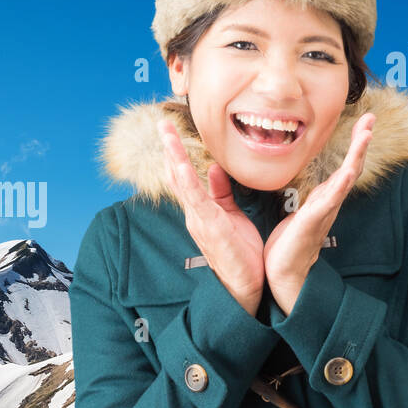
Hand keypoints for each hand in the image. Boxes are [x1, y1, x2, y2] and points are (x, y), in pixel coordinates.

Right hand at [159, 118, 264, 316]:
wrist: (244, 285)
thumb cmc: (240, 254)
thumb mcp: (232, 215)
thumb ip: (221, 192)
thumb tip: (213, 168)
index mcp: (201, 209)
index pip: (185, 175)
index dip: (177, 153)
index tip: (173, 130)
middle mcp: (194, 212)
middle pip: (176, 174)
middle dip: (169, 147)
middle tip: (162, 122)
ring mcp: (198, 218)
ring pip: (181, 181)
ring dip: (172, 155)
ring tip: (166, 132)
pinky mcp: (207, 225)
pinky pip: (194, 198)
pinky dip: (185, 179)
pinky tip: (178, 163)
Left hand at [264, 113, 375, 315]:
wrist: (284, 274)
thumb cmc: (287, 245)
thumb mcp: (293, 212)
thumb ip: (301, 195)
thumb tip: (296, 175)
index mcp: (322, 198)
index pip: (342, 166)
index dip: (354, 145)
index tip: (363, 121)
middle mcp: (328, 203)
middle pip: (351, 167)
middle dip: (361, 142)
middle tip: (371, 117)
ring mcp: (323, 212)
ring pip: (345, 179)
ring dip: (357, 155)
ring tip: (366, 134)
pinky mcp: (312, 222)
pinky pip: (330, 201)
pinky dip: (341, 185)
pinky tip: (350, 171)